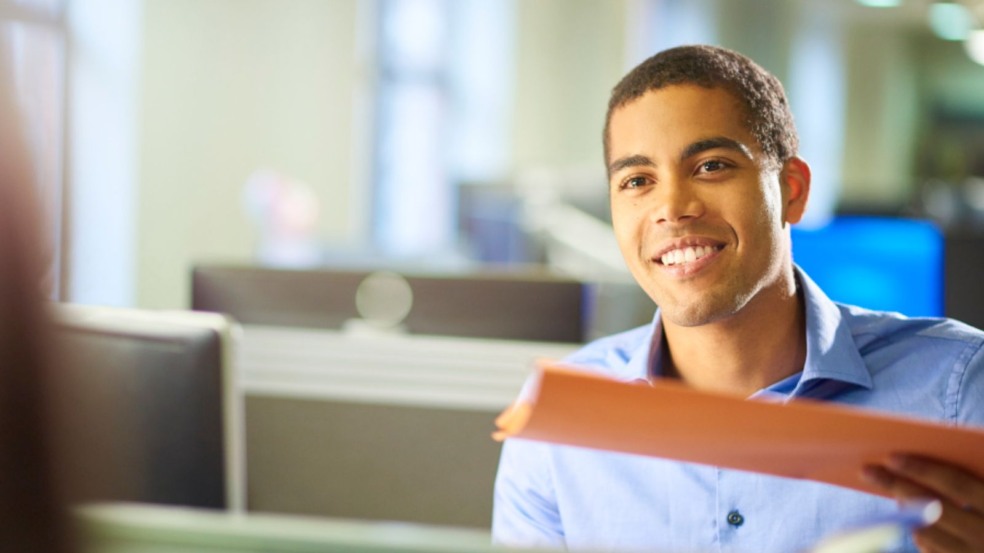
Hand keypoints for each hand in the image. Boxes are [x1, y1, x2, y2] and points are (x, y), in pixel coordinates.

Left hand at [862, 455, 983, 552]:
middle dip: (897, 485)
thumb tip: (916, 461)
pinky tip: (919, 522)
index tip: (891, 456)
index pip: (955, 483)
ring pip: (925, 531)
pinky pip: (930, 550)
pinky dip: (921, 533)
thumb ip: (968, 480)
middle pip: (931, 506)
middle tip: (868, 470)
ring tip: (897, 493)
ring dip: (907, 511)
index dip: (922, 468)